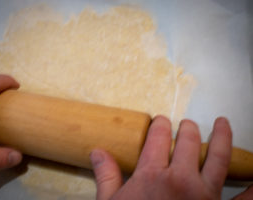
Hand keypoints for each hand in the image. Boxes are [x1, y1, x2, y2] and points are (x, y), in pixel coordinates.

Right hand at [90, 116, 252, 199]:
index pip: (158, 138)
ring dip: (221, 137)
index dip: (160, 125)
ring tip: (223, 123)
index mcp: (152, 176)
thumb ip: (107, 176)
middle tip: (187, 123)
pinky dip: (252, 188)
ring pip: (217, 156)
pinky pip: (242, 199)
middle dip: (187, 128)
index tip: (161, 120)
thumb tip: (97, 152)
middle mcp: (180, 179)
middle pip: (187, 141)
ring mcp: (204, 195)